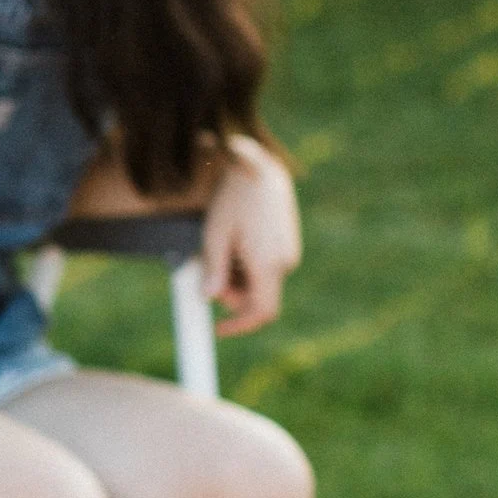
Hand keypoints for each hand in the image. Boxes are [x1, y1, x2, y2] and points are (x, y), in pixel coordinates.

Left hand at [200, 139, 301, 335]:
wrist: (259, 169)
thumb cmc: (235, 198)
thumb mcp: (215, 235)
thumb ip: (214, 270)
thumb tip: (209, 297)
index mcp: (268, 263)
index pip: (261, 312)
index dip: (240, 325)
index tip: (220, 328)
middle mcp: (284, 261)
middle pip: (258, 298)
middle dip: (232, 295)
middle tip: (209, 273)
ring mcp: (289, 252)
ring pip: (262, 283)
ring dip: (239, 279)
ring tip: (222, 249)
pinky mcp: (288, 244)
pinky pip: (268, 267)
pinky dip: (249, 266)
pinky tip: (236, 244)